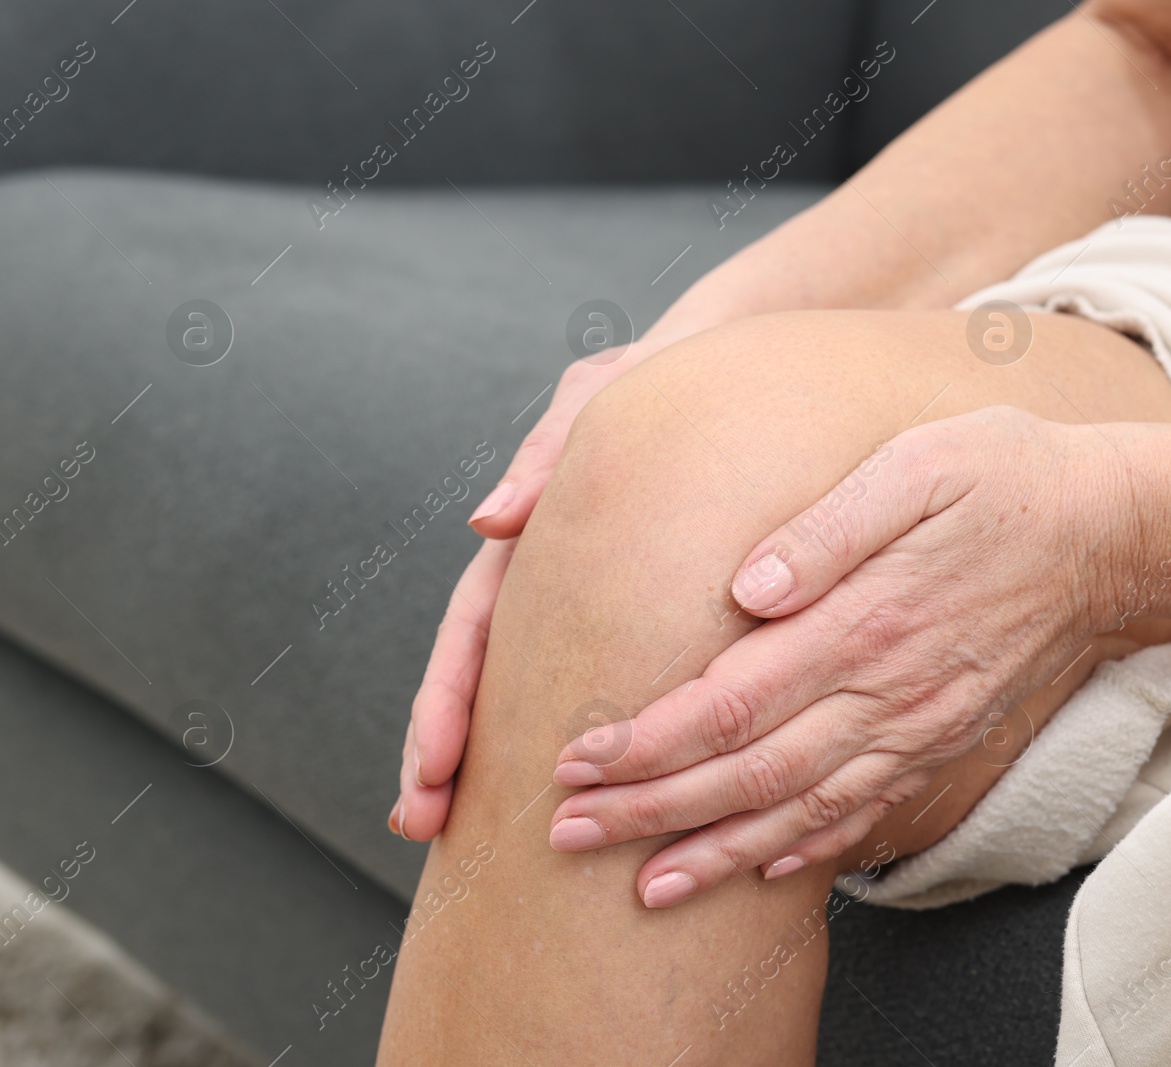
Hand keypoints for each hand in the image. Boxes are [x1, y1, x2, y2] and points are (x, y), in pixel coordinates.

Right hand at [391, 329, 685, 840]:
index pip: (474, 630)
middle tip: (422, 824)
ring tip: (461, 825)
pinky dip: (571, 720)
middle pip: (486, 672)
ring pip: (532, 680)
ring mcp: (590, 587)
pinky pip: (599, 667)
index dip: (446, 702)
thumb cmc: (658, 369)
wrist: (727, 352)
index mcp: (531, 531)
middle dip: (445, 748)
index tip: (429, 771)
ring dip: (493, 751)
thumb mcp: (599, 394)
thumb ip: (547, 456)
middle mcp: (549, 570)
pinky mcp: (640, 594)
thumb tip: (486, 526)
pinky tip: (576, 780)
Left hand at [543, 406, 1137, 905]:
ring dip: (717, 852)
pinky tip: (764, 872)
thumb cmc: (1003, 479)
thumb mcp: (917, 465)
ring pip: (802, 812)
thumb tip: (745, 583)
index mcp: (865, 622)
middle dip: (653, 811)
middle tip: (569, 834)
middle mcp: (888, 694)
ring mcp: (920, 730)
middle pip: (750, 773)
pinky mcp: (944, 742)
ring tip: (646, 884)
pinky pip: (869, 813)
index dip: (649, 741)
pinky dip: (810, 852)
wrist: (1109, 533)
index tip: (577, 759)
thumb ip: (828, 526)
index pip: (731, 700)